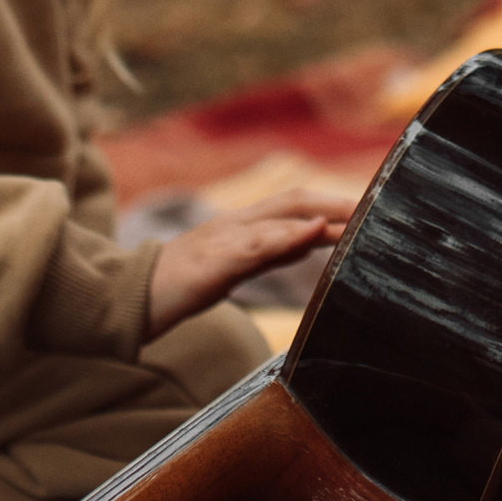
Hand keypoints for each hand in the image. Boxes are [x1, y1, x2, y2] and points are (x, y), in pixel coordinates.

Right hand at [145, 187, 355, 340]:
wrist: (125, 299)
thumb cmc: (178, 285)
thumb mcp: (232, 267)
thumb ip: (269, 252)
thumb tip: (310, 241)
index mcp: (241, 226)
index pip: (295, 205)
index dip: (333, 203)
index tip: (371, 208)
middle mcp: (235, 224)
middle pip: (294, 201)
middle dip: (336, 203)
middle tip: (376, 207)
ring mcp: (221, 239)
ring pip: (277, 217)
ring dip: (319, 215)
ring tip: (355, 216)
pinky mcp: (210, 263)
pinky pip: (252, 246)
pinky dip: (284, 237)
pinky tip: (308, 234)